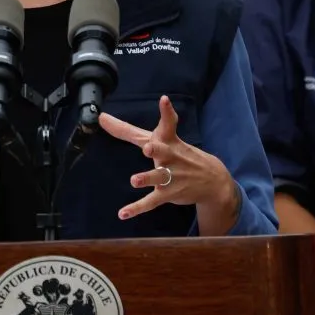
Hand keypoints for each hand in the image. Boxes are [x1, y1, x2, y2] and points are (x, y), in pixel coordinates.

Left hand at [99, 95, 237, 225]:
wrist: (213, 180)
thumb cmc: (177, 154)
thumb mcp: (158, 140)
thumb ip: (127, 130)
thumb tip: (101, 118)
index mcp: (168, 140)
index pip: (168, 123)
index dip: (166, 112)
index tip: (164, 100)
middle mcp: (170, 156)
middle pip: (163, 151)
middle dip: (156, 149)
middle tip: (148, 148)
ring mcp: (170, 176)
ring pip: (158, 177)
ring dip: (147, 178)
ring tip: (134, 180)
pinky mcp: (167, 193)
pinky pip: (151, 201)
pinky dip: (137, 208)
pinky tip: (123, 213)